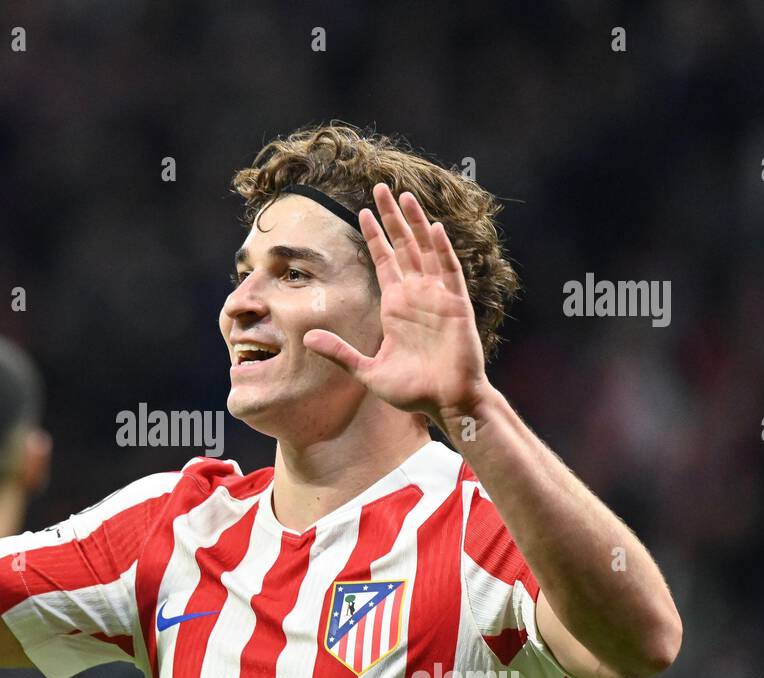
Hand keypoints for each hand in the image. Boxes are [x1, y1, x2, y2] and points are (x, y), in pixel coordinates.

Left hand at [303, 184, 487, 425]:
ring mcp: (437, 297)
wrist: (446, 403)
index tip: (362, 212)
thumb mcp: (367, 371)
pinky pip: (449, 271)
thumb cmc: (412, 391)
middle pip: (403, 246)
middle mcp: (416, 295)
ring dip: (416, 223)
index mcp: (395, 306)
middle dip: (392, 217)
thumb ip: (339, 353)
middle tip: (380, 187)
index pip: (383, 261)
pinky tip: (434, 228)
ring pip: (426, 250)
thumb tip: (306, 338)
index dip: (374, 237)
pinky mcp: (457, 305)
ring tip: (404, 195)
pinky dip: (442, 250)